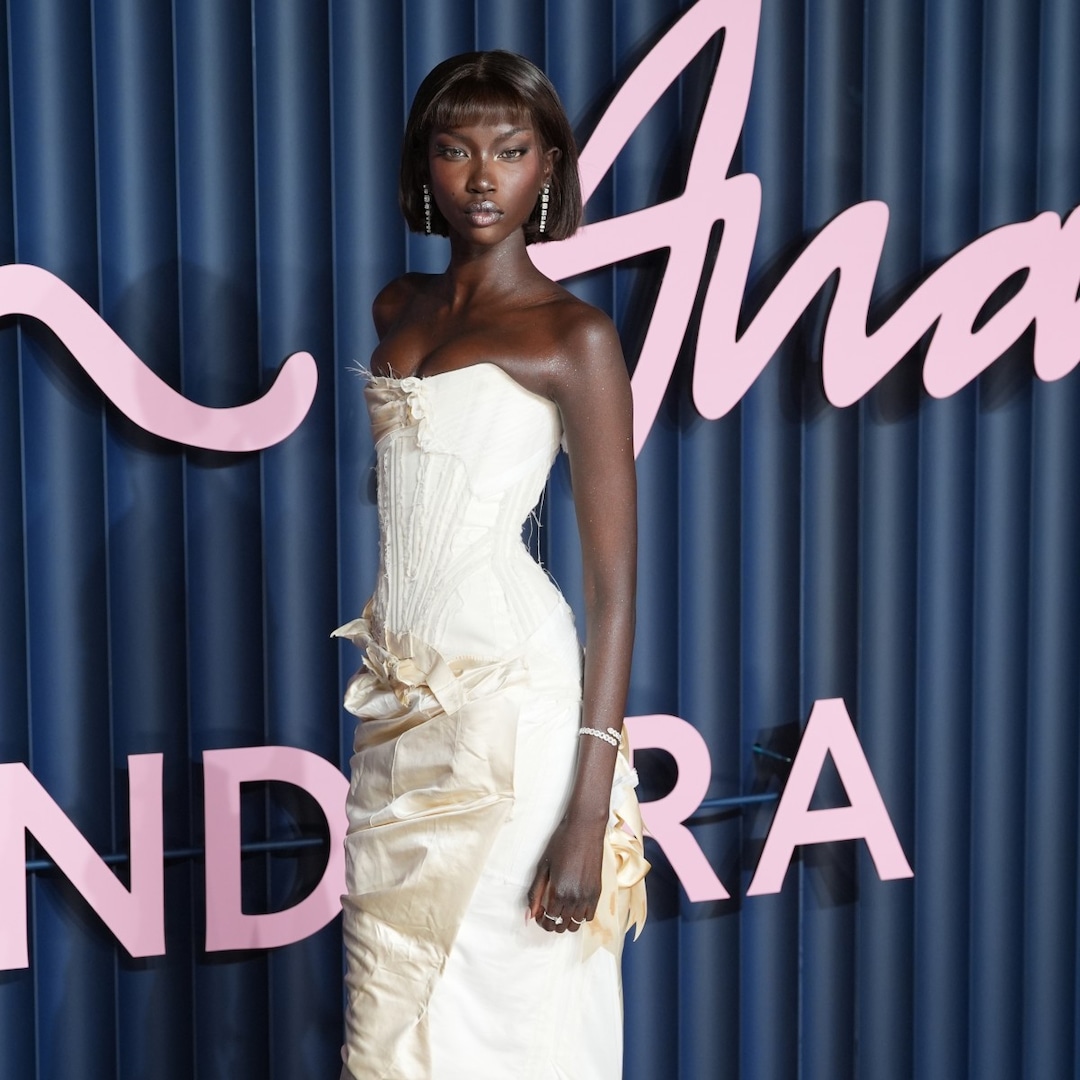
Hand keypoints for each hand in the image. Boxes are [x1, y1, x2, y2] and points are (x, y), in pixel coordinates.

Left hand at [527, 812, 606, 932]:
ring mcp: (588, 896)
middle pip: (562, 925)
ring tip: (561, 908)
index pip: (548, 920)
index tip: (539, 913)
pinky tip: (574, 904)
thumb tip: (529, 915)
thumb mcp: (543, 867)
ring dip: (567, 921)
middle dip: (552, 923)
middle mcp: (574, 898)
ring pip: (576, 924)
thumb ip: (535, 893)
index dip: (541, 920)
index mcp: (558, 892)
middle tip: (548, 911)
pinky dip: (580, 915)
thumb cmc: (561, 843)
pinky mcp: (598, 892)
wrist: (584, 829)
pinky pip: (589, 916)